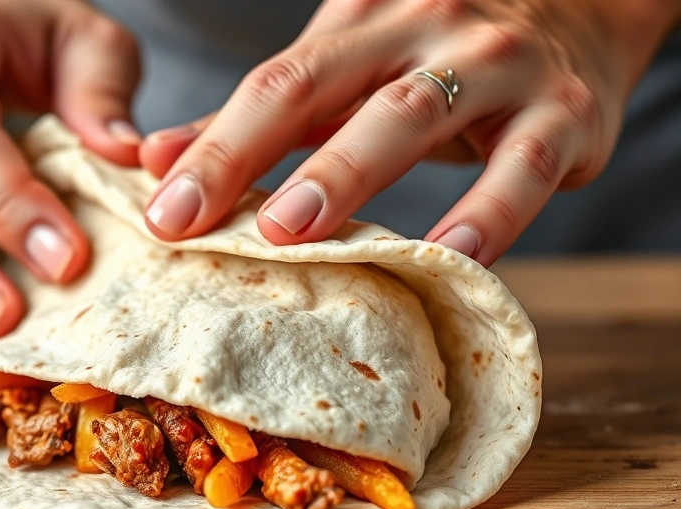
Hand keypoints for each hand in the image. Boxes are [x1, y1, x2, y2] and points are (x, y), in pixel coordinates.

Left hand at [139, 0, 678, 265]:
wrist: (583, 9)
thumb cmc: (442, 57)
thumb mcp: (351, 70)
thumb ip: (261, 118)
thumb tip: (154, 159)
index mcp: (357, 23)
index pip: (271, 84)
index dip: (212, 147)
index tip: (160, 210)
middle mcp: (419, 28)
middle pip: (317, 85)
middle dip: (248, 153)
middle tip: (195, 220)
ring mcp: (493, 65)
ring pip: (411, 113)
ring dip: (347, 172)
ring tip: (294, 232)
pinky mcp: (562, 112)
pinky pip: (521, 165)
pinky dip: (488, 212)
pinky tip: (450, 256)